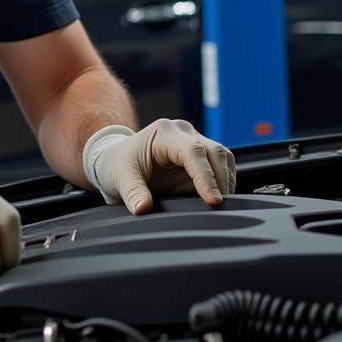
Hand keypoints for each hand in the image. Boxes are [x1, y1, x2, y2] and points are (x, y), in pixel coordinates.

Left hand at [82, 118, 235, 213]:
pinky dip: (224, 181)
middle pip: (214, 152)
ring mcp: (194, 140)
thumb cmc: (118, 165)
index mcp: (164, 132)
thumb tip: (142, 209)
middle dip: (221, 180)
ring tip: (222, 206)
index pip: (193, 152)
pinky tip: (219, 199)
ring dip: (226, 181)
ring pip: (223, 157)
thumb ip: (133, 193)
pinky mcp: (200, 154)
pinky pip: (221, 165)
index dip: (205, 177)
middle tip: (220, 208)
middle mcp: (183, 132)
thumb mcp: (120, 178)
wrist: (116, 159)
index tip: (213, 200)